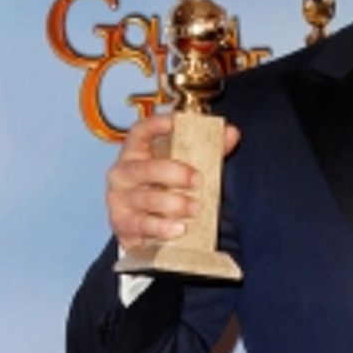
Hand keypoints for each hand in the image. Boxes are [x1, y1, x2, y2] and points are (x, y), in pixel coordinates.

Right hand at [106, 115, 240, 253]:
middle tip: (197, 180)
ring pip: (147, 199)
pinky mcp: (123, 224)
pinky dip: (162, 227)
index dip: (155, 125)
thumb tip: (231, 133)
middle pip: (147, 168)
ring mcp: (120, 199)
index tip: (174, 122)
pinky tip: (178, 228)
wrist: (141, 229)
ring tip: (194, 209)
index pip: (140, 132)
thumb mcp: (181, 170)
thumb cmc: (160, 192)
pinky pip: (143, 225)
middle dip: (175, 173)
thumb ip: (207, 152)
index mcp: (135, 153)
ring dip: (174, 203)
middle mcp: (123, 174)